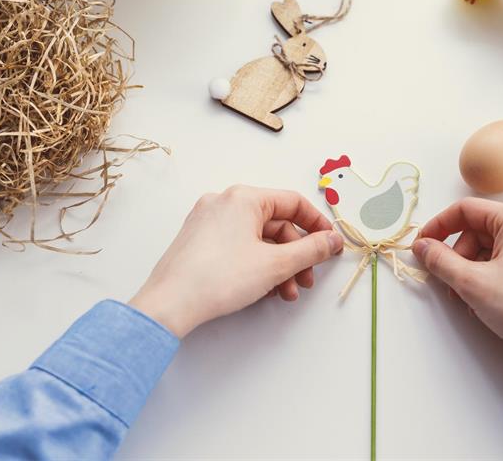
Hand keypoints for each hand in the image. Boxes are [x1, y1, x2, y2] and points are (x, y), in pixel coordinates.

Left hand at [129, 185, 343, 337]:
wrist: (170, 305)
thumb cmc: (218, 278)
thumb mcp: (276, 264)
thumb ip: (311, 250)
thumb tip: (332, 241)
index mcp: (243, 198)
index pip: (293, 203)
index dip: (317, 225)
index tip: (329, 245)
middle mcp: (224, 202)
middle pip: (276, 224)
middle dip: (296, 255)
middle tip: (307, 279)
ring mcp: (208, 221)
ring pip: (258, 239)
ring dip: (279, 266)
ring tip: (286, 293)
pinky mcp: (199, 241)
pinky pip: (239, 246)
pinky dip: (257, 265)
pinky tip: (265, 290)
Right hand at [412, 198, 502, 367]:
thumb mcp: (470, 282)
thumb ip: (440, 260)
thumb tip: (422, 246)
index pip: (466, 210)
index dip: (439, 226)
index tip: (422, 246)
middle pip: (479, 230)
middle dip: (458, 256)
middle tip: (449, 282)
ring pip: (492, 247)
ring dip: (472, 269)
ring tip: (468, 298)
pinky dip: (491, 274)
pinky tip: (486, 299)